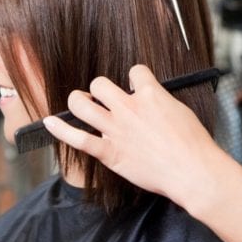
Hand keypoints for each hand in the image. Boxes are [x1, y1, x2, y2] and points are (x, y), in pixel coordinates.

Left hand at [43, 64, 219, 206]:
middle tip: (104, 99)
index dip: (134, 77)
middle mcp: (129, 107)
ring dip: (78, 100)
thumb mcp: (180, 110)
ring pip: (83, 104)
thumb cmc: (193, 143)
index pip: (134, 71)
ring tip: (79, 102)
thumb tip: (151, 101)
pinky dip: (60, 130)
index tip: (134, 86)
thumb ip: (160, 102)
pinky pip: (78, 138)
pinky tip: (48, 122)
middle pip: (101, 83)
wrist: (192, 170)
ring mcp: (116, 129)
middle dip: (100, 88)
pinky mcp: (110, 152)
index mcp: (149, 94)